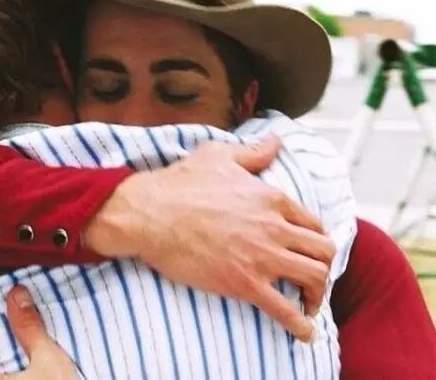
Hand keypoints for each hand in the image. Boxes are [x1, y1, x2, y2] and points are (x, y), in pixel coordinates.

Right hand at [85, 135, 334, 341]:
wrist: (149, 214)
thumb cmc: (180, 182)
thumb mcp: (218, 155)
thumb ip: (253, 150)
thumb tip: (276, 140)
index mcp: (272, 198)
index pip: (313, 223)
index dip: (315, 239)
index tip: (306, 250)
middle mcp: (274, 227)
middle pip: (322, 251)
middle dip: (324, 266)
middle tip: (311, 278)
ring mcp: (261, 256)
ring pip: (314, 278)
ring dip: (317, 295)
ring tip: (309, 305)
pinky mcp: (244, 283)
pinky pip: (285, 310)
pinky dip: (300, 325)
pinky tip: (304, 334)